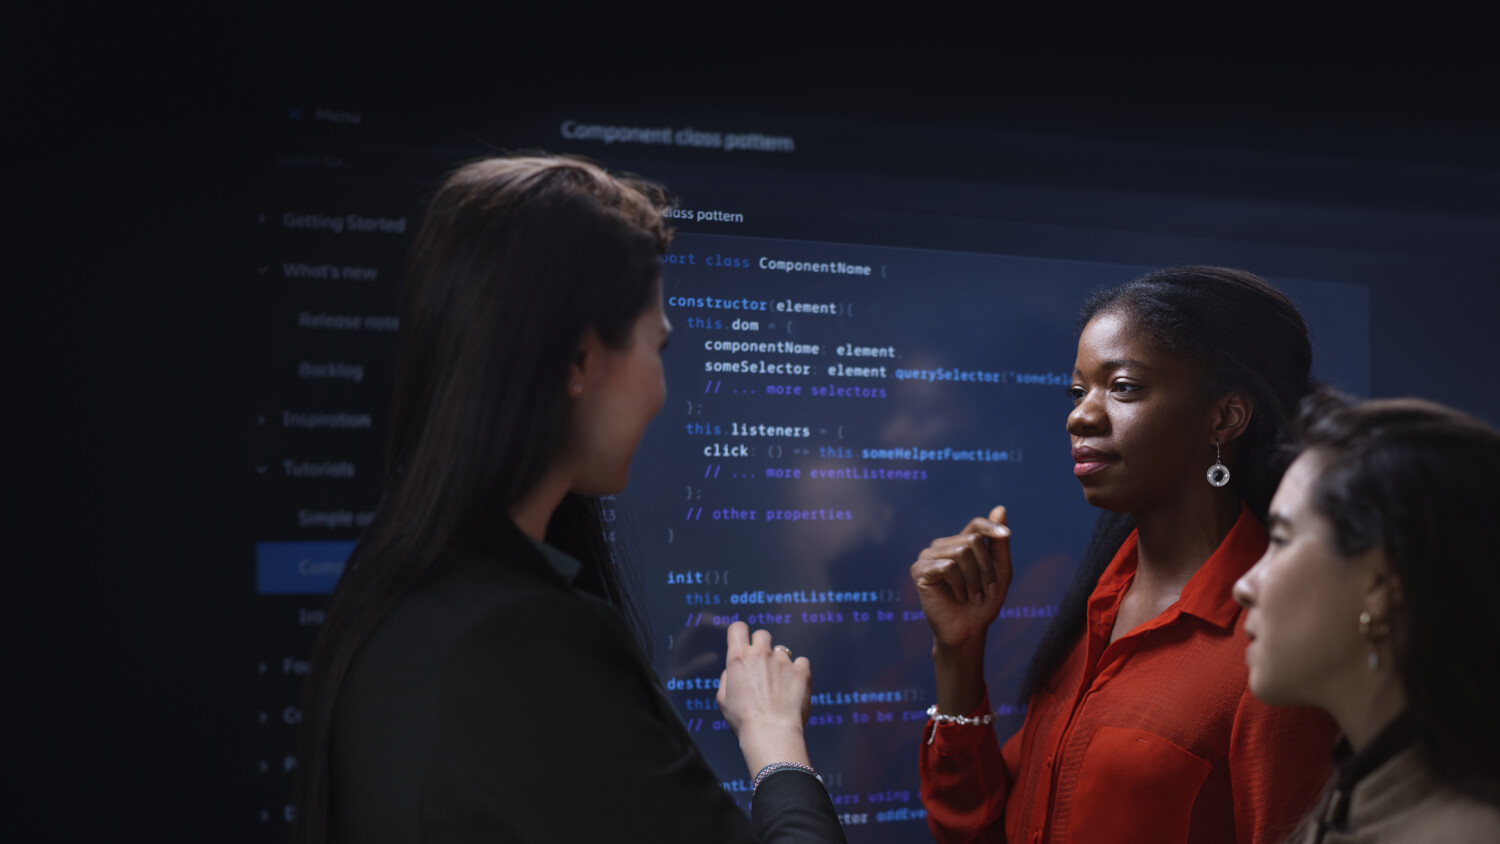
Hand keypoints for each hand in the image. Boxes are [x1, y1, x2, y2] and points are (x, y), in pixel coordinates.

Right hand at [717, 622, 811, 774]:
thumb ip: (727, 678)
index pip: (738, 628)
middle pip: (762, 635)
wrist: (772, 733)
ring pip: (782, 651)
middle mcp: (761, 654)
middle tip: (762, 667)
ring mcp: (783, 661)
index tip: (743, 644)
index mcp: (739, 658)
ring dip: (779, 663)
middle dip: (761, 646)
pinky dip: (798, 672)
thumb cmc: (744, 720)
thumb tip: (733, 670)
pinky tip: (794, 688)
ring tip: (779, 686)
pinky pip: (801, 662)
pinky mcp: (802, 671)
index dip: (740, 635)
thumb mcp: (723, 700)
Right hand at [909, 506, 1013, 651]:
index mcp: (960, 544)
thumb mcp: (1000, 571)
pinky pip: (948, 566)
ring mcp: (928, 557)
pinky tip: (957, 597)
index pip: (976, 524)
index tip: (1006, 536)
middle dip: (986, 569)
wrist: (968, 631)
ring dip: (974, 580)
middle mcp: (942, 546)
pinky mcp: (919, 570)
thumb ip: (999, 543)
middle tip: (985, 592)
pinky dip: (959, 584)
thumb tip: (1000, 508)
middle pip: (973, 540)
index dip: (992, 527)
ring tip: (972, 596)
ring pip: (961, 553)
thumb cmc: (983, 603)